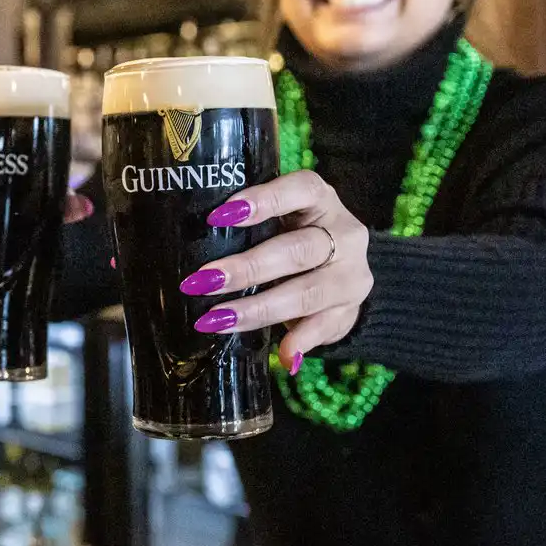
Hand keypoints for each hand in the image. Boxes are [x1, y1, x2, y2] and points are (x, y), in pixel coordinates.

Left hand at [179, 170, 370, 367]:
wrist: (342, 270)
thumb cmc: (293, 236)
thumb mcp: (280, 221)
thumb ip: (248, 226)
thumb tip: (194, 246)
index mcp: (321, 200)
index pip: (301, 190)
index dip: (263, 200)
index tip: (219, 216)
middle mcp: (345, 234)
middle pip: (297, 250)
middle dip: (247, 268)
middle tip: (204, 281)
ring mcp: (351, 275)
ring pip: (307, 292)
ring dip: (259, 308)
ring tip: (218, 319)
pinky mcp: (349, 310)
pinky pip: (324, 327)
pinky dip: (302, 341)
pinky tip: (283, 355)